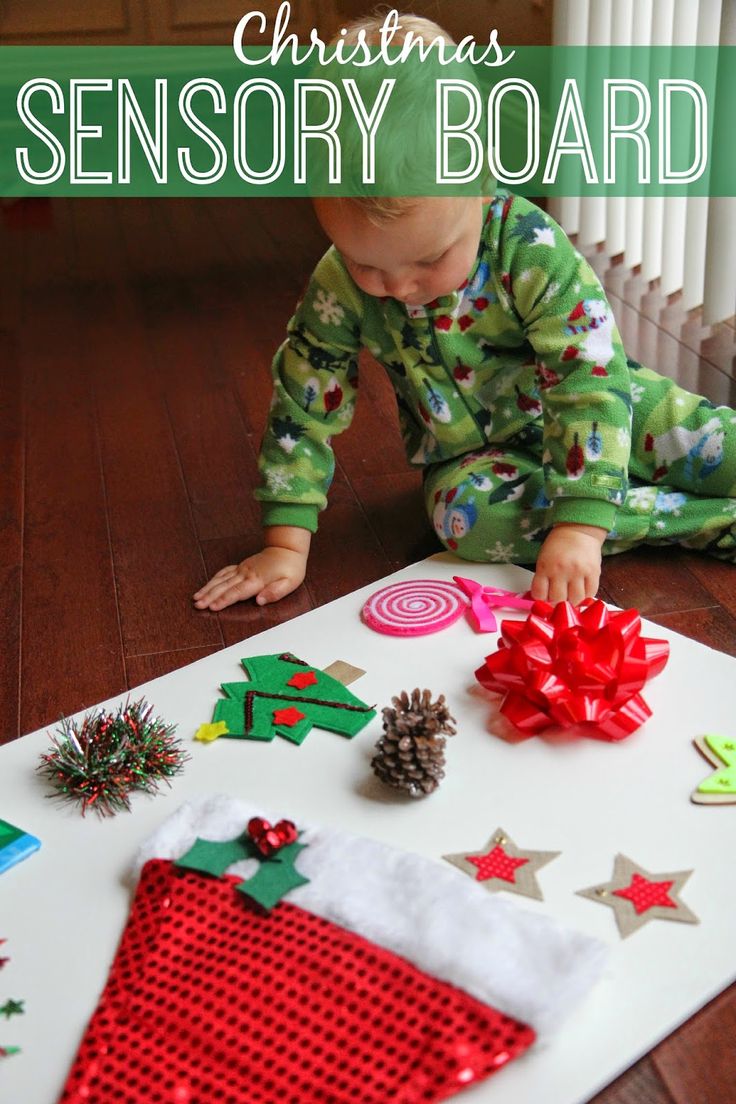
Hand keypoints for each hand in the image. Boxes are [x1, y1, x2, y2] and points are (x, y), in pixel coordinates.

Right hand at [193, 529, 310, 610]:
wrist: (287, 548)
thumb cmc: (290, 567)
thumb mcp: (290, 583)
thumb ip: (275, 592)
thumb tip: (260, 601)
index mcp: (258, 580)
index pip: (237, 592)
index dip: (224, 600)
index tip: (212, 607)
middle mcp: (246, 574)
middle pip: (225, 587)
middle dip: (210, 596)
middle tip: (197, 605)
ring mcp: (242, 569)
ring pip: (221, 579)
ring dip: (208, 589)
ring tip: (196, 598)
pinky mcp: (241, 567)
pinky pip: (223, 572)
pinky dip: (213, 579)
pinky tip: (206, 586)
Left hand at [531, 523, 606, 606]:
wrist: (578, 530)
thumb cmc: (558, 545)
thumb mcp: (544, 559)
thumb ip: (543, 578)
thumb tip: (545, 599)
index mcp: (545, 566)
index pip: (539, 594)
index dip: (541, 599)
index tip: (544, 598)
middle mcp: (561, 570)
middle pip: (558, 600)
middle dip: (556, 603)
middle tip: (558, 598)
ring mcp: (579, 572)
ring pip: (575, 600)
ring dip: (572, 602)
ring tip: (571, 596)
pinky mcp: (594, 573)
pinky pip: (590, 593)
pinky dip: (585, 597)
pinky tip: (581, 592)